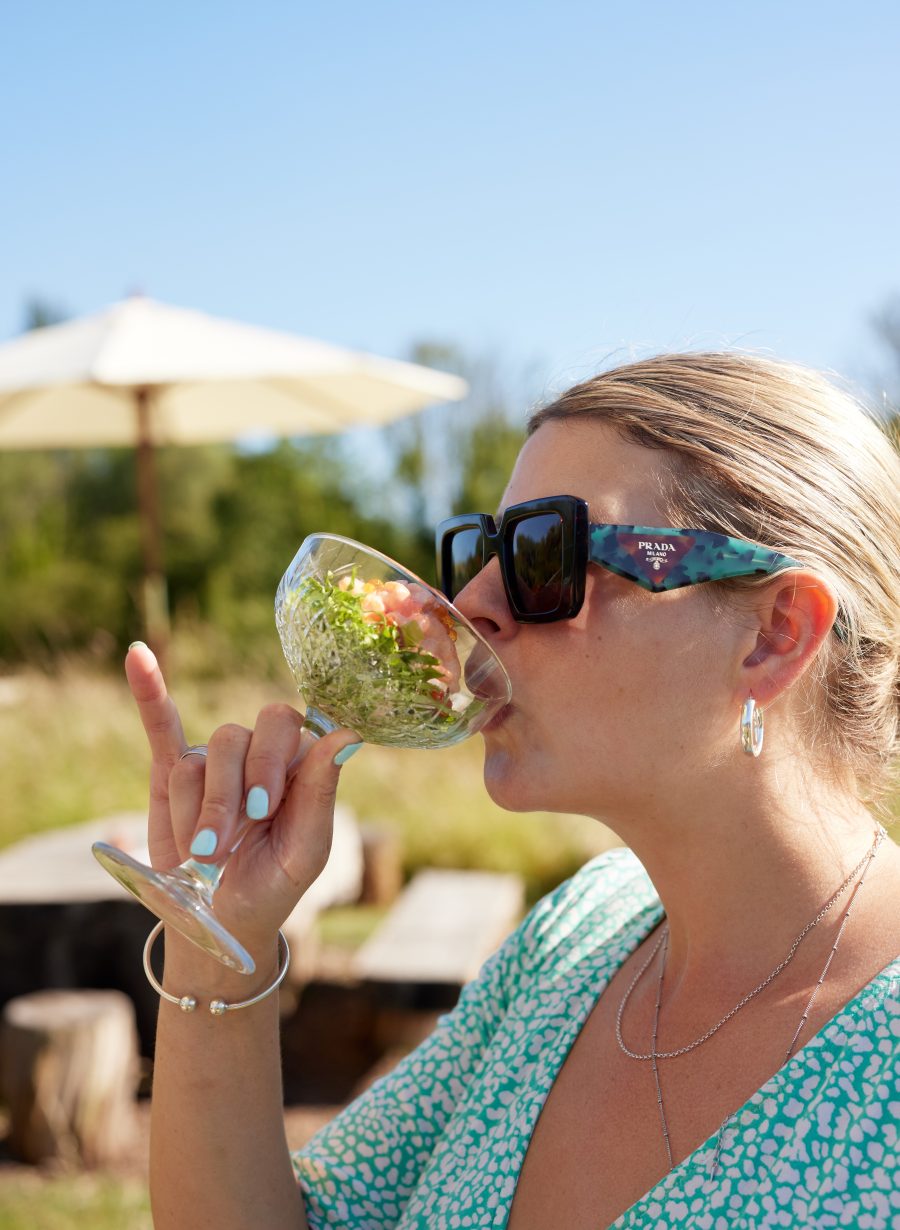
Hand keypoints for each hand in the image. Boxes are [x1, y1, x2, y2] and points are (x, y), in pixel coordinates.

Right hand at [125, 643, 360, 948]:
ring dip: (197, 814)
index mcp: (299, 763)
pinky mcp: (172, 772)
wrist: (222, 918)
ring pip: (197, 761)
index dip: (269, 764)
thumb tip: (349, 734)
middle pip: (236, 738)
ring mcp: (215, 760)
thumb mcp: (305, 850)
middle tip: (227, 843)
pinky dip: (149, 690)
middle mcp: (258, 753)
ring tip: (204, 855)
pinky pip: (161, 724)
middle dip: (228, 795)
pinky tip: (139, 656)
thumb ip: (323, 791)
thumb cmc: (273, 883)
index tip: (262, 811)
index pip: (286, 729)